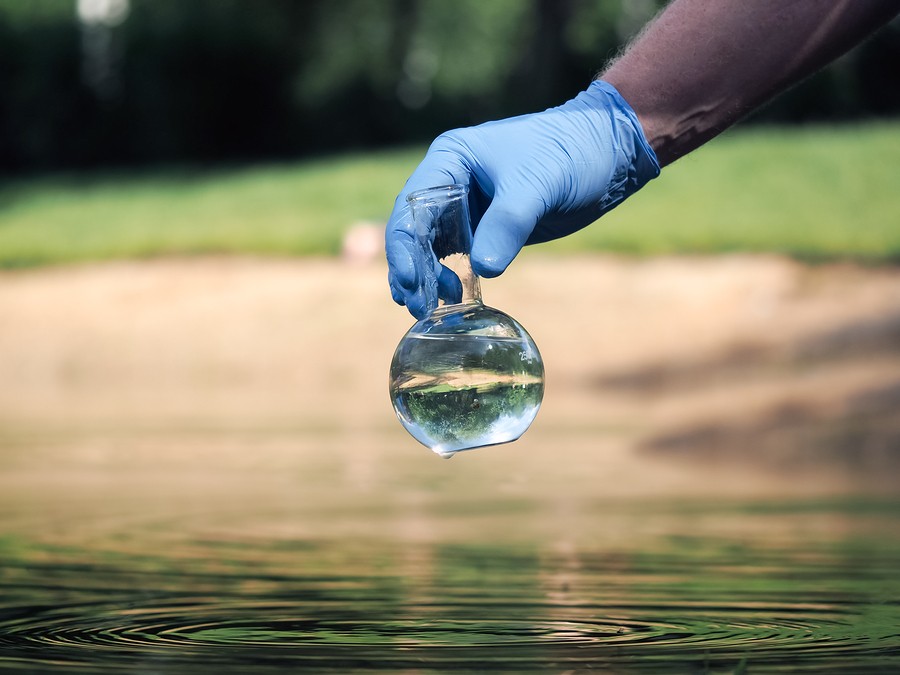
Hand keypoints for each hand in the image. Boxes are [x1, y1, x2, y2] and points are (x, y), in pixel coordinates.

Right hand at [385, 80, 659, 318]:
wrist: (606, 153)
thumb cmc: (570, 153)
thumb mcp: (539, 185)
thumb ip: (509, 223)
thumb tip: (483, 269)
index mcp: (451, 159)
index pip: (413, 206)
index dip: (405, 245)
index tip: (410, 280)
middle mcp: (450, 182)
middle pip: (415, 231)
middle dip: (412, 269)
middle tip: (416, 307)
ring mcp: (466, 207)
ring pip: (431, 247)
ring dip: (427, 278)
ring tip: (428, 311)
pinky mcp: (486, 228)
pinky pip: (457, 257)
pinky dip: (449, 279)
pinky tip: (452, 301)